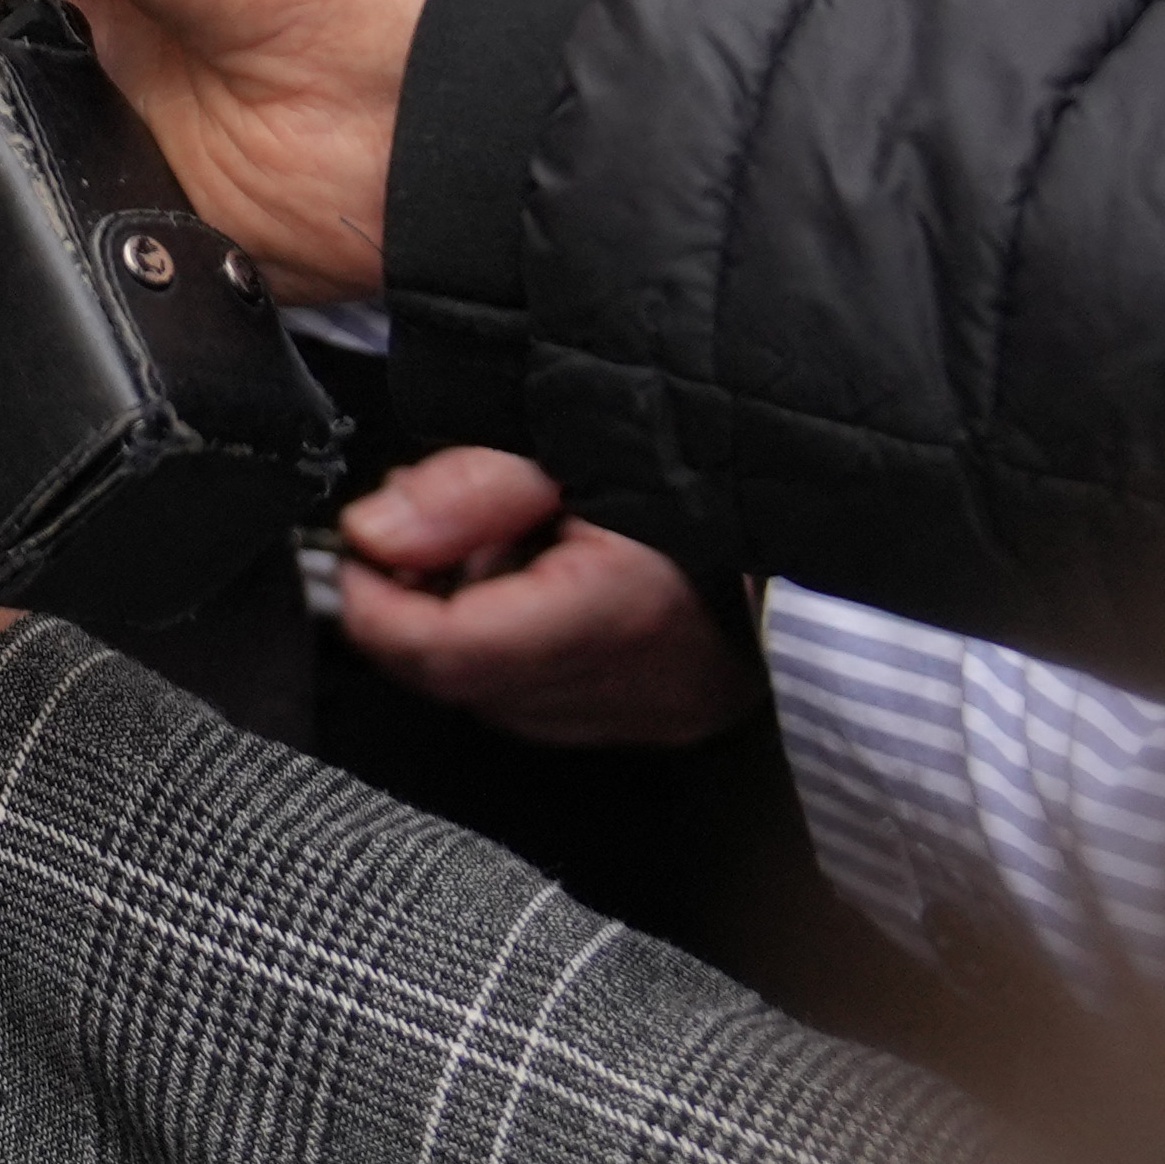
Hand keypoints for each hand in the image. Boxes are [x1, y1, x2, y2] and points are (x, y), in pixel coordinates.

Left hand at [330, 446, 743, 746]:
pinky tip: (539, 588)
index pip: (446, 653)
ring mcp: (655, 715)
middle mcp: (637, 688)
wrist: (806, 492)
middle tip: (420, 532)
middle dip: (414, 612)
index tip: (358, 550)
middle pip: (462, 684)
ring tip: (497, 547)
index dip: (375, 605)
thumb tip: (369, 537)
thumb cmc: (697, 458)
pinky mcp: (665, 720)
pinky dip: (517, 653)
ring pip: (498, 701)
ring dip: (466, 632)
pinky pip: (549, 706)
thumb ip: (466, 491)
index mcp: (616, 614)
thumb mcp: (569, 444)